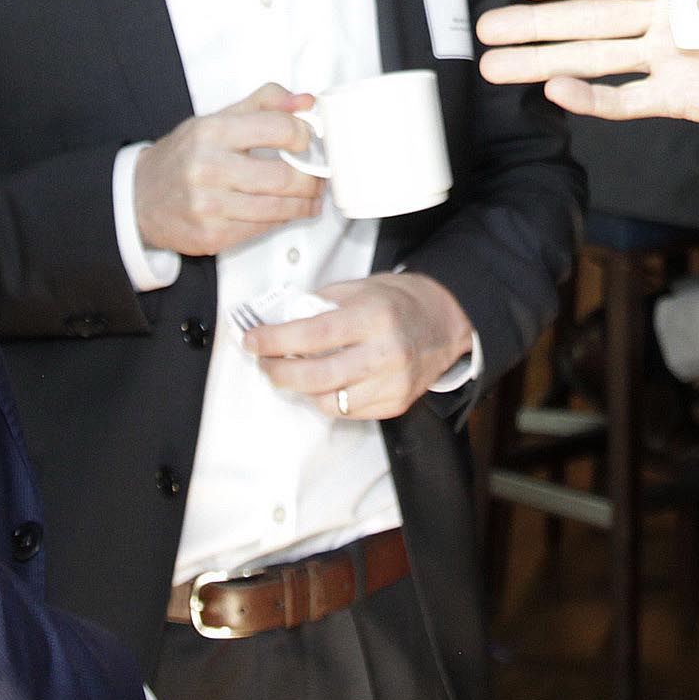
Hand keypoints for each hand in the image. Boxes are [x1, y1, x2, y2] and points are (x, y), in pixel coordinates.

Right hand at [132, 86, 324, 257]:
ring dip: (303, 204)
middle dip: (312, 178)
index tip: (309, 140)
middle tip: (320, 176)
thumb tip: (306, 101)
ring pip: (276, 208)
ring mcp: (208, 206)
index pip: (276, 128)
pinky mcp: (210, 236)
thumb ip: (263, 104)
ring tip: (312, 197)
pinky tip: (287, 212)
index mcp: (211, 132)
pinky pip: (260, 229)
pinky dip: (280, 220)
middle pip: (282, 176)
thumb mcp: (216, 119)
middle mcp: (207, 168)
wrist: (138, 198)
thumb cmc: (184, 156)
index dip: (303, 134)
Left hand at [242, 272, 472, 421]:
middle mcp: (385, 353)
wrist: (446, 321)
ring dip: (302, 389)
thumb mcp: (360, 288)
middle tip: (263, 363)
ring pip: (329, 401)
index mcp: (374, 317)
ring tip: (294, 372)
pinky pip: (348, 411)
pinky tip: (325, 382)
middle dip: (279, 373)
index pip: (313, 334)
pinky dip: (328, 398)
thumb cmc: (398, 301)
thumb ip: (321, 305)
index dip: (275, 340)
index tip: (252, 340)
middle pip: (317, 377)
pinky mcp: (395, 404)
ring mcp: (392, 384)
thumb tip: (278, 320)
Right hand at [474, 0, 698, 156]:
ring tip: (495, 64)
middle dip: (537, 21)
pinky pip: (627, 99)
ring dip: (545, 59)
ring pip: (595, 57)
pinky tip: (554, 93)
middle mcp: (670, 16)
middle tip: (487, 26)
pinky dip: (592, 99)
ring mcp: (672, 59)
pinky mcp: (682, 99)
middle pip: (591, 17)